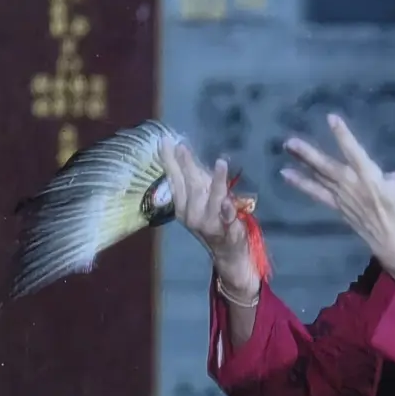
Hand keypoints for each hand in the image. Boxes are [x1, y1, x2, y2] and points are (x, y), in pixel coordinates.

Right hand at [159, 140, 258, 293]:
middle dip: (186, 166)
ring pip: (211, 199)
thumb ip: (196, 177)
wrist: (228, 253)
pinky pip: (227, 219)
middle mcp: (191, 215)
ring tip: (221, 163)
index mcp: (183, 207)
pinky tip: (228, 201)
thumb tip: (184, 150)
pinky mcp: (227, 231)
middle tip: (182, 146)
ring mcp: (209, 224)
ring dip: (217, 181)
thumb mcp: (202, 197)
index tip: (166, 142)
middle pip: (190, 187)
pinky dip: (228, 210)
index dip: (170, 161)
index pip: (175, 180)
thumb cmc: (214, 219)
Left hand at [281, 114, 394, 280]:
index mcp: (371, 178)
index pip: (354, 152)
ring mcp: (342, 198)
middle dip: (309, 154)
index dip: (343, 135)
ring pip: (319, 177)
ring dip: (302, 163)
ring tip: (286, 148)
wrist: (394, 243)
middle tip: (289, 141)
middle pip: (327, 167)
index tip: (331, 119)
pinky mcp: (337, 206)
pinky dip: (302, 183)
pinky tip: (286, 174)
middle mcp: (352, 187)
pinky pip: (317, 193)